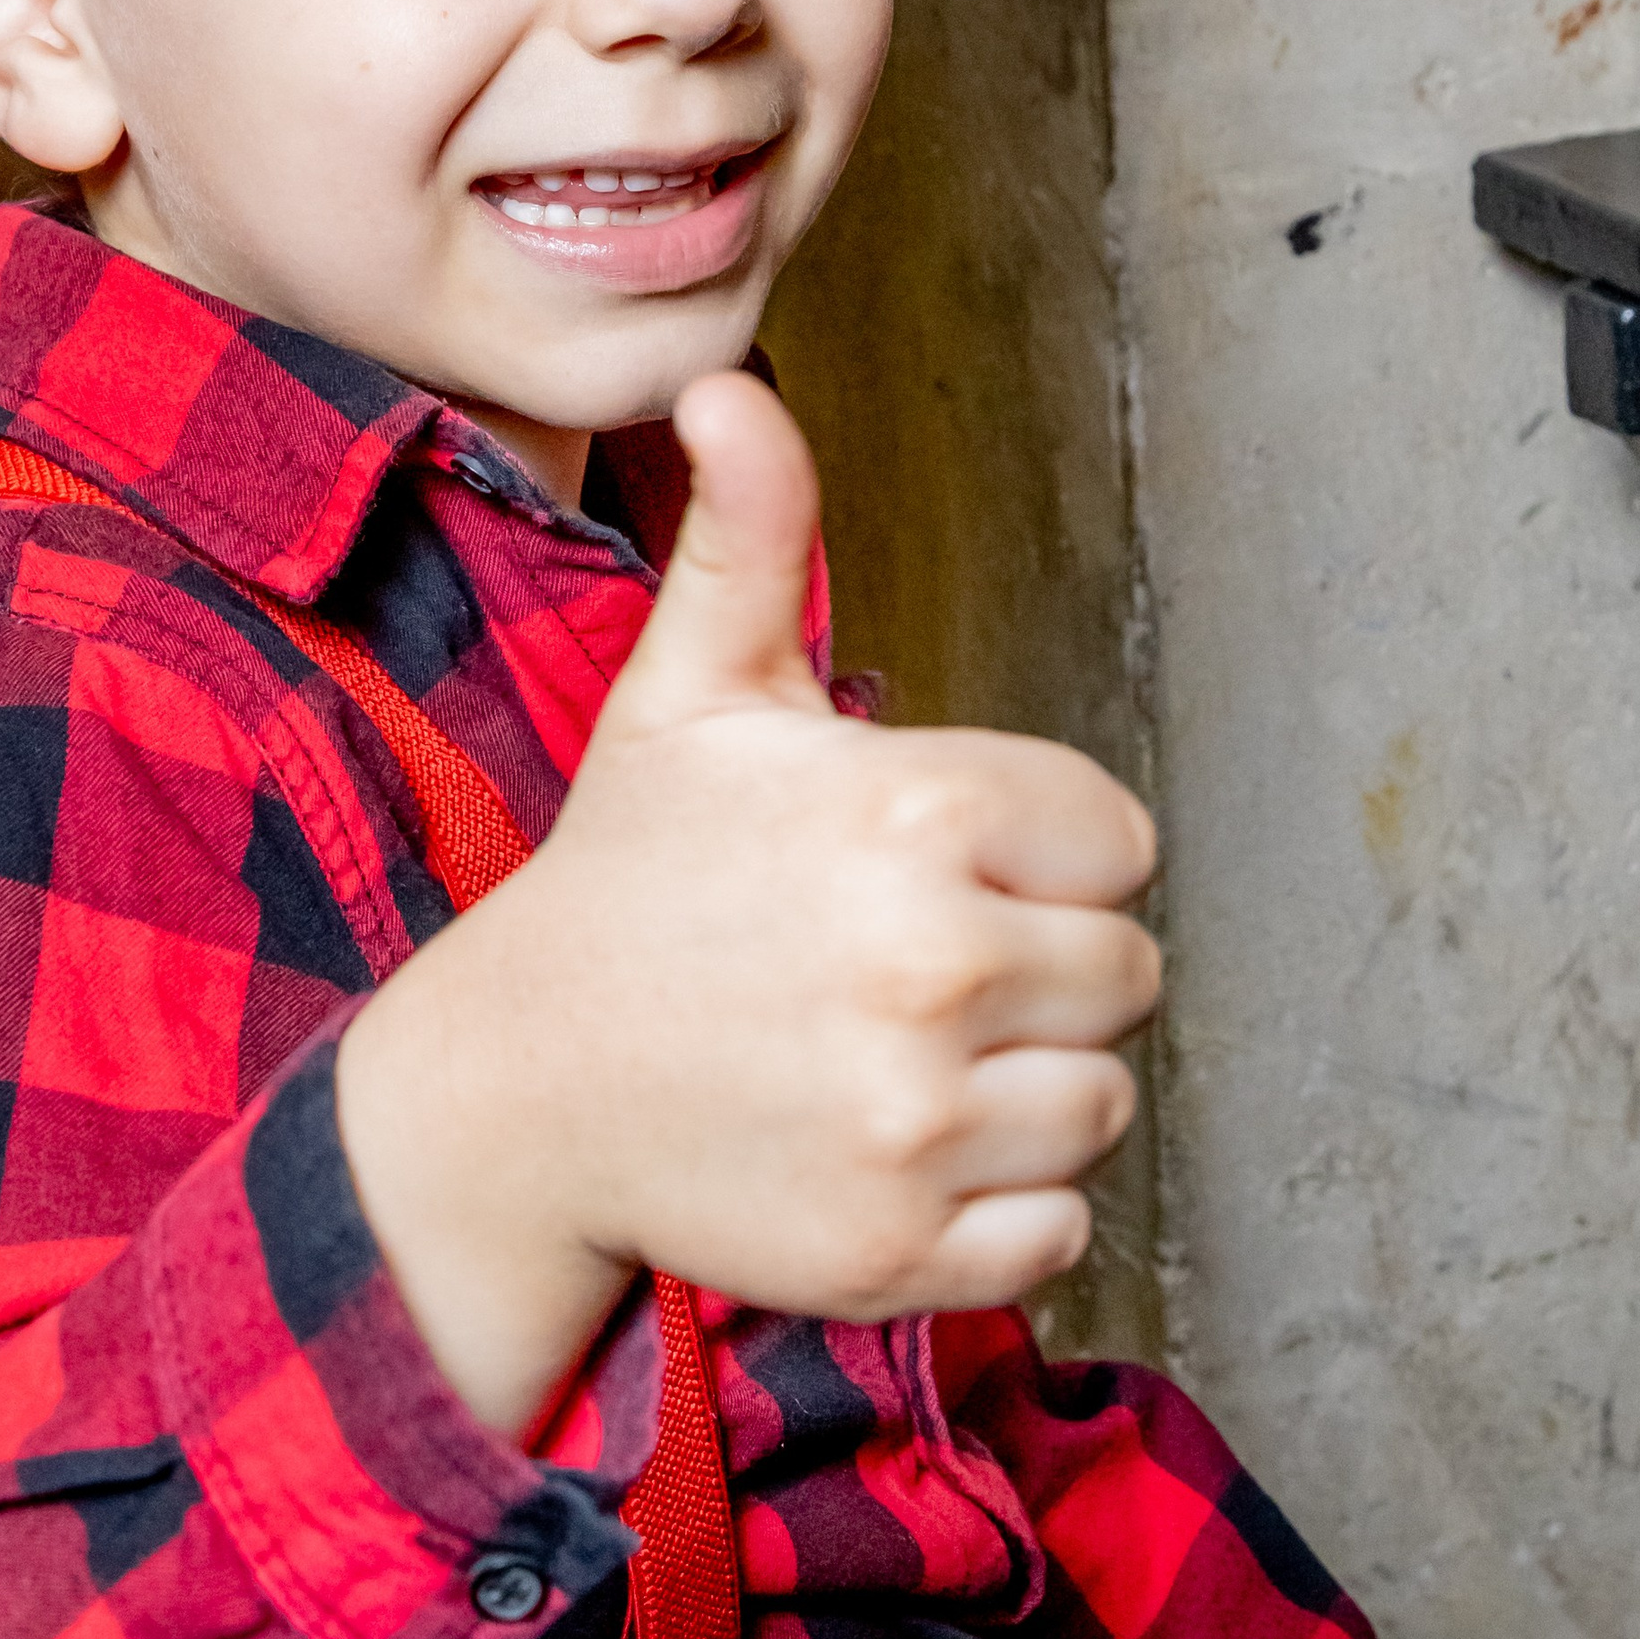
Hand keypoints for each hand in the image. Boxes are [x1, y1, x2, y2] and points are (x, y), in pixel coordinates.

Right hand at [337, 372, 1158, 1433]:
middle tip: (901, 969)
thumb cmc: (624, 881)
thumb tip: (729, 387)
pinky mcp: (900, 1250)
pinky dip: (991, 1208)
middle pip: (1127, 972)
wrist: (512, 1087)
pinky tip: (882, 1150)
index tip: (928, 869)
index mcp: (912, 810)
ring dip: (1020, 1087)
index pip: (1119, 839)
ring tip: (889, 1058)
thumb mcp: (690, 696)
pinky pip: (1056, 1230)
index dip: (1034, 852)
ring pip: (1101, 1103)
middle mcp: (931, 966)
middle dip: (1036, 966)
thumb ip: (752, 538)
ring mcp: (915, 1121)